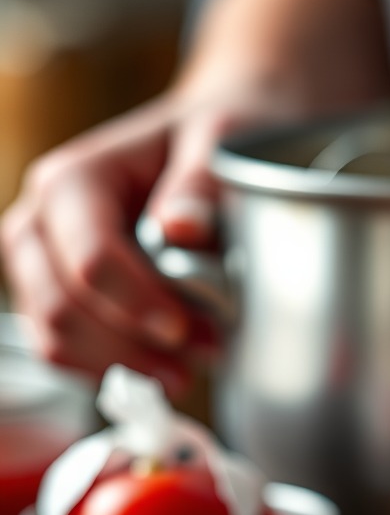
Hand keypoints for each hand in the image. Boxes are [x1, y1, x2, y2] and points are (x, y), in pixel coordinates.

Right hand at [1, 0, 389, 399]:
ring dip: (121, 365)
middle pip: (62, 306)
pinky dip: (111, 369)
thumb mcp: (221, 144)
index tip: (190, 331)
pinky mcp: (61, 295)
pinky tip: (164, 368)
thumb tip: (179, 227)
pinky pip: (65, 350)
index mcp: (75, 179)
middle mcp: (43, 220)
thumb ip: (201, 183)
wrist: (206, 147)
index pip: (91, 259)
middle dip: (132, 346)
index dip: (138, 305)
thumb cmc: (214, 143)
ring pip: (54, 336)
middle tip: (205, 355)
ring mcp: (44, 263)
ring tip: (188, 371)